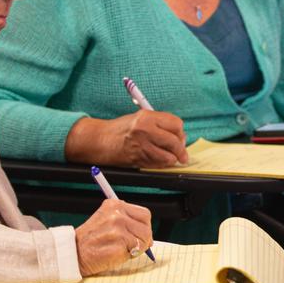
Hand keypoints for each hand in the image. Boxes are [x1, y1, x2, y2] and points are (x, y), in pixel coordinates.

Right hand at [65, 110, 188, 167]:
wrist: (101, 140)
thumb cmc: (122, 129)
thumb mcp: (141, 118)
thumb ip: (160, 124)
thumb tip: (179, 134)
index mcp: (147, 117)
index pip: (175, 124)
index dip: (181, 133)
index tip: (181, 137)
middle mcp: (145, 130)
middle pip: (174, 141)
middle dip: (181, 150)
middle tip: (182, 154)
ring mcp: (141, 146)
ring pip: (168, 157)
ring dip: (172, 159)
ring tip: (172, 158)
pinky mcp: (138, 159)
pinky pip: (158, 165)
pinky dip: (162, 165)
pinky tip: (161, 161)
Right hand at [74, 198, 153, 276]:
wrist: (73, 253)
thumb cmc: (91, 240)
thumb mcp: (107, 221)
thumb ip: (127, 221)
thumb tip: (148, 235)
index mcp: (115, 205)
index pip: (144, 214)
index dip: (145, 227)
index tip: (139, 235)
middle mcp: (117, 214)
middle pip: (146, 227)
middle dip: (143, 239)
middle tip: (132, 246)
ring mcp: (118, 229)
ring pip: (143, 240)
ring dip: (136, 249)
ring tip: (120, 249)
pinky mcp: (118, 245)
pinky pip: (135, 252)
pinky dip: (128, 256)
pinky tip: (115, 254)